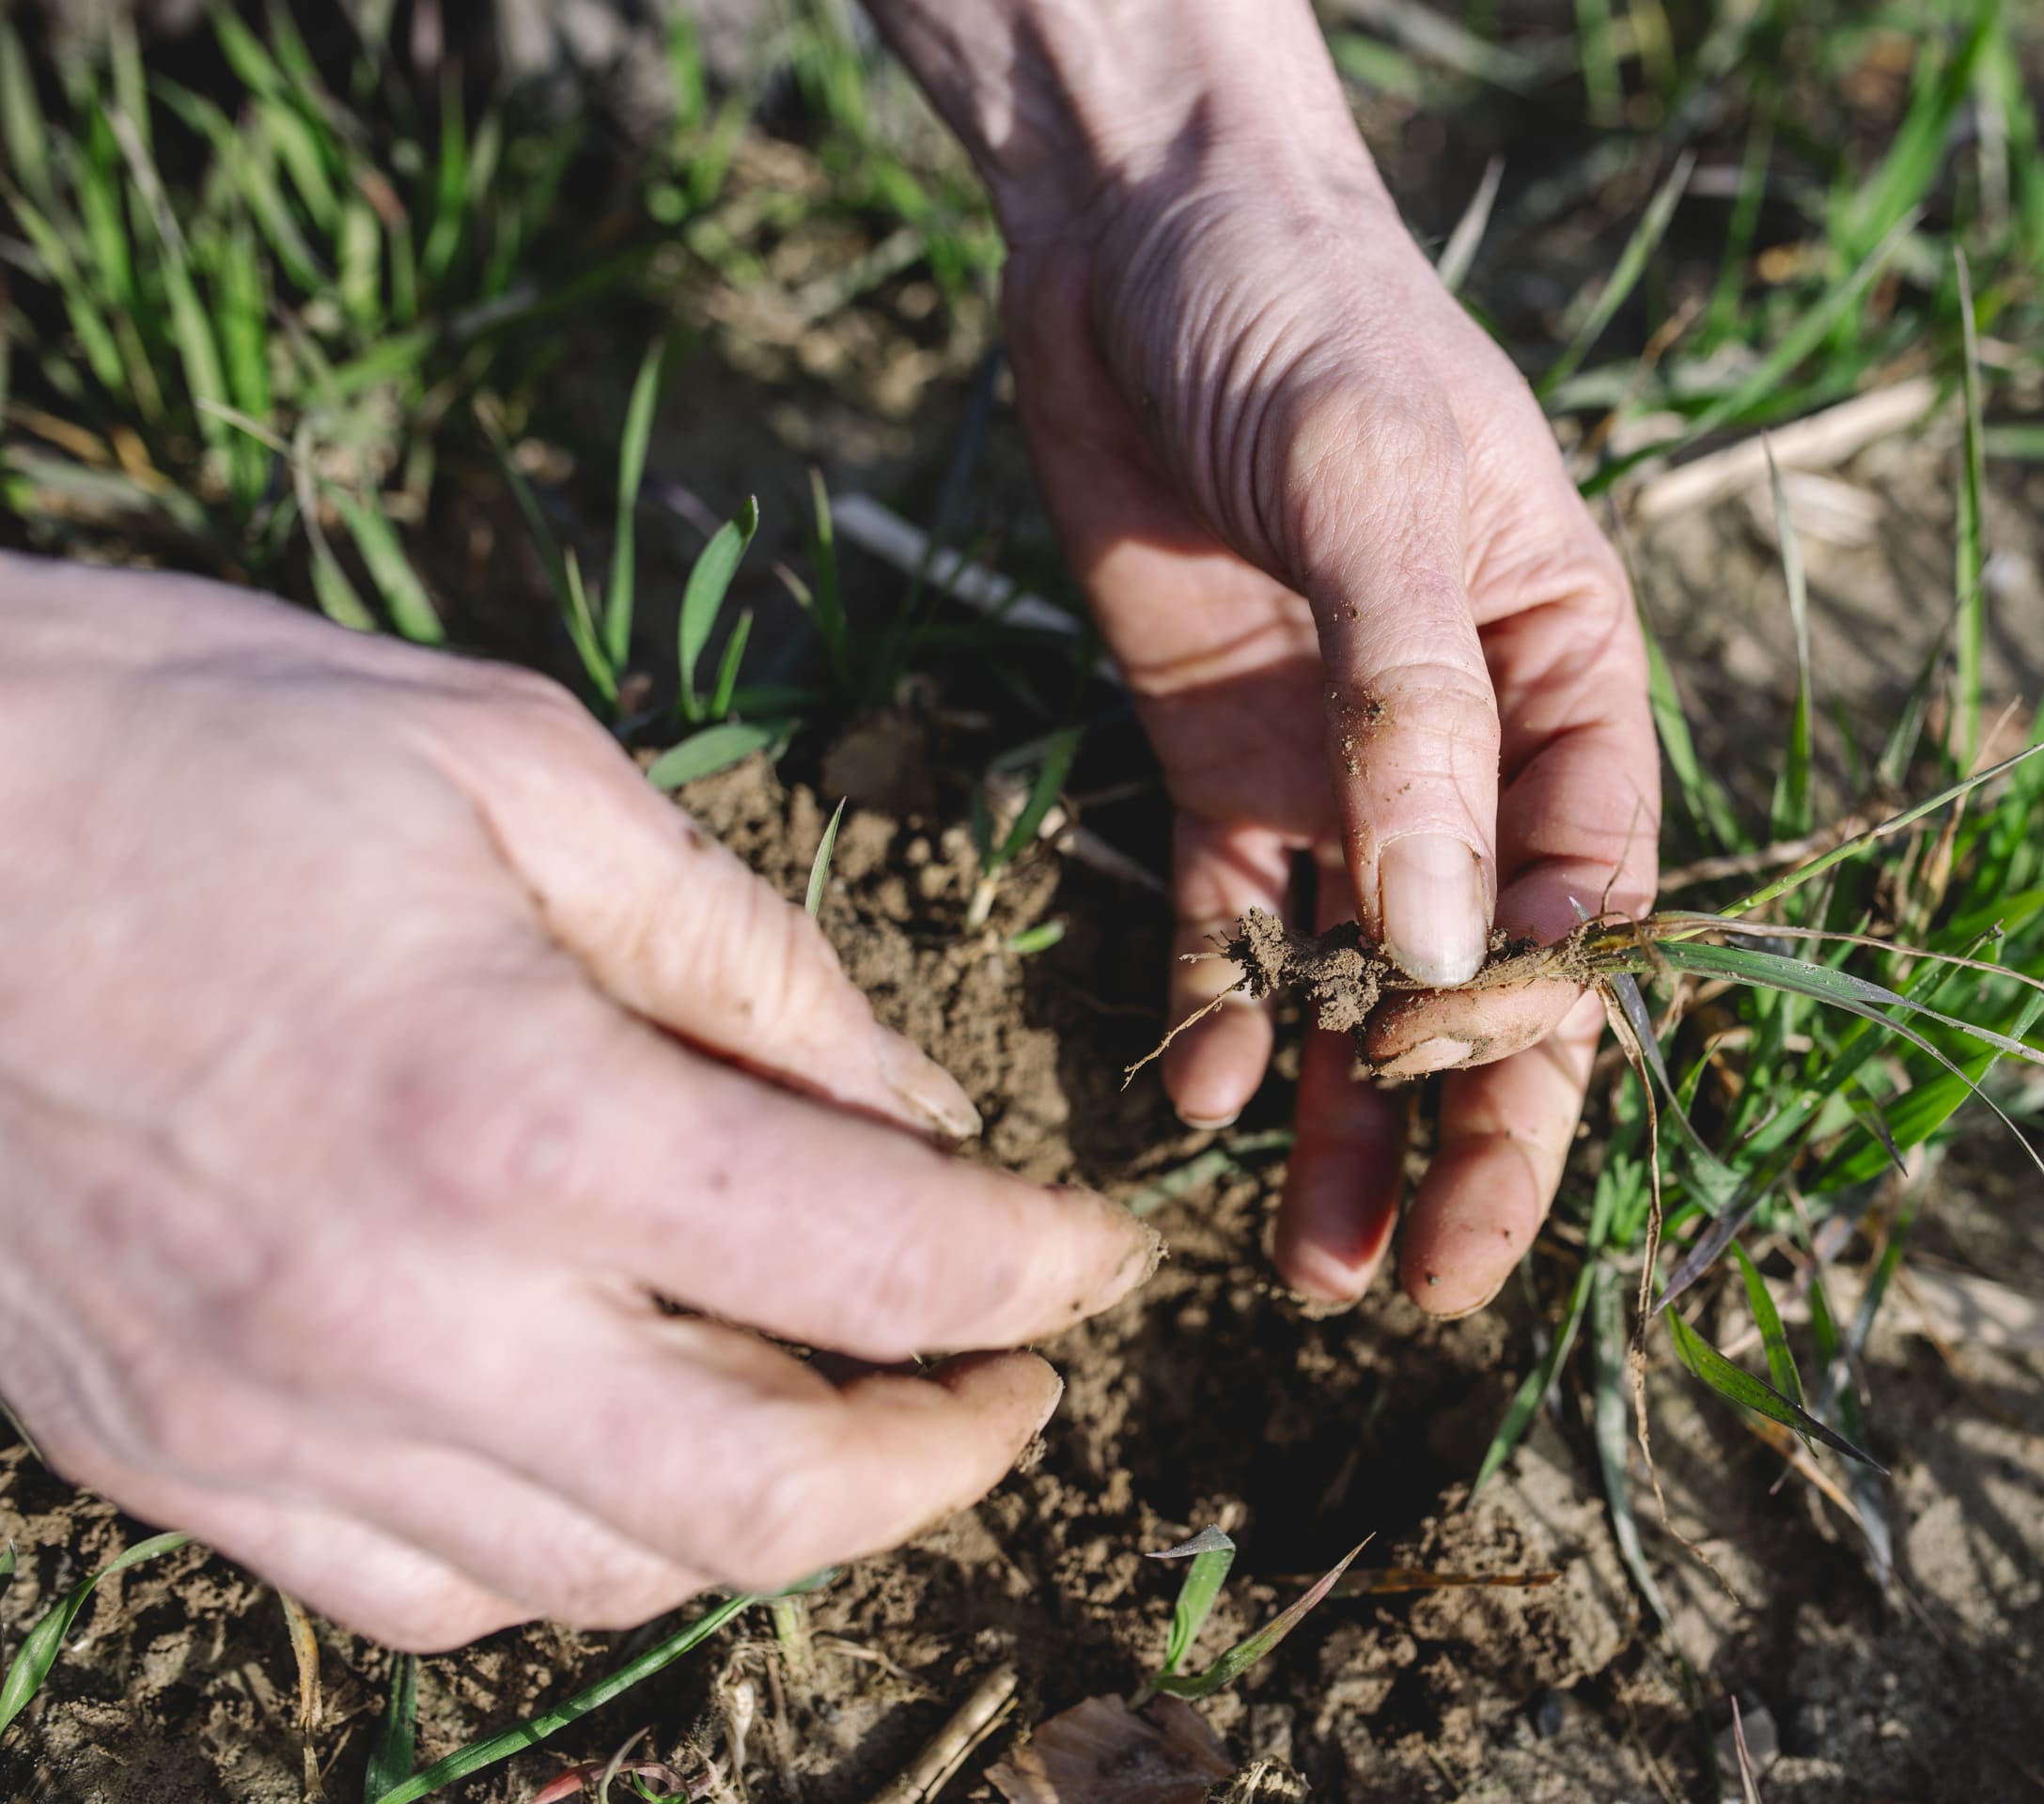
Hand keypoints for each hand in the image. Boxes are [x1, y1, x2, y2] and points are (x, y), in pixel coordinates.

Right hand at [0, 556, 1156, 1649]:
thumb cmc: (180, 744)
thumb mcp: (515, 765)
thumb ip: (743, 956)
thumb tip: (903, 1108)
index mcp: (513, 1113)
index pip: (876, 1264)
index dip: (1033, 1273)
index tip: (1094, 1252)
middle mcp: (399, 1316)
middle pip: (763, 1501)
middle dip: (942, 1462)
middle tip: (1009, 1383)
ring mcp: (267, 1421)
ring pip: (603, 1572)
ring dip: (768, 1512)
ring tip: (841, 1407)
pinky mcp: (168, 1458)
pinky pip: (425, 1588)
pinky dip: (577, 1541)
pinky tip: (623, 1439)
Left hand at [874, 0, 1659, 1315]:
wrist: (1132, 226)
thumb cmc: (1306, 318)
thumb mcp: (1380, 494)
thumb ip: (1414, 716)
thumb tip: (1450, 949)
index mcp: (1568, 675)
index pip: (1595, 892)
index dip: (1555, 1026)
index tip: (1495, 1133)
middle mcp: (1466, 745)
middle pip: (1484, 975)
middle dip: (1465, 1128)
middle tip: (1425, 1284)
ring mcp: (1338, 762)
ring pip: (1361, 980)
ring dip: (1344, 1119)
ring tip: (1317, 1268)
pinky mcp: (1216, 759)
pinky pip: (1233, 923)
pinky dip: (1223, 1014)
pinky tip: (1201, 1104)